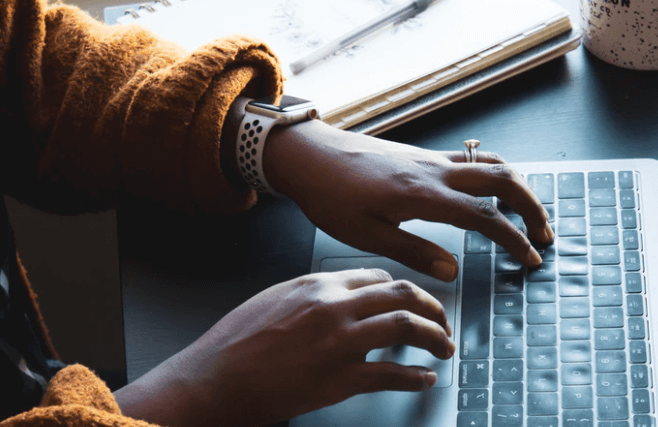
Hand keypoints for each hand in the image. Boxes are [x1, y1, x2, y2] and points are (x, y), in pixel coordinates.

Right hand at [114, 269, 453, 426]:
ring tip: (444, 347)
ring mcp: (339, 341)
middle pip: (402, 294)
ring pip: (406, 327)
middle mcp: (333, 306)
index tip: (412, 301)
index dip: (402, 289)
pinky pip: (392, 374)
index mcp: (317, 284)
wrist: (212, 379)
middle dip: (432, 307)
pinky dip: (416, 377)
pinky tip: (424, 379)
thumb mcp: (273, 300)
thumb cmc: (234, 343)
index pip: (377, 277)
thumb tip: (338, 298)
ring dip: (435, 337)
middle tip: (443, 322)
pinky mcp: (340, 378)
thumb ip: (310, 295)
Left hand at [263, 120, 553, 280]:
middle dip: (531, 206)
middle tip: (544, 235)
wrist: (309, 155)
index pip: (484, 216)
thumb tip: (453, 271)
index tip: (530, 259)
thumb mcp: (366, 235)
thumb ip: (413, 252)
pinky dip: (495, 173)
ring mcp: (430, 158)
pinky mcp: (422, 155)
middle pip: (502, 179)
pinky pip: (472, 158)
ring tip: (528, 213)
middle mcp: (434, 170)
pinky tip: (493, 191)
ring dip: (518, 186)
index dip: (513, 239)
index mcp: (422, 194)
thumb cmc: (330, 196)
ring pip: (491, 163)